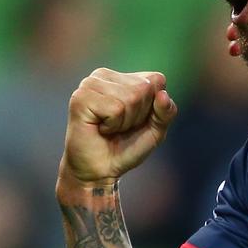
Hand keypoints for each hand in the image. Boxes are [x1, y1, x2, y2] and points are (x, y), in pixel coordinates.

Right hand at [58, 67, 176, 186]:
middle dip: (138, 115)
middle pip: (144, 88)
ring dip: (124, 122)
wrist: (100, 172)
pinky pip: (116, 109)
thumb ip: (166, 111)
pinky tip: (100, 128)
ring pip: (131, 97)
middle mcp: (105, 74)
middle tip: (120, 127)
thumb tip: (162, 94)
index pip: (157, 80)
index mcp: (123, 77)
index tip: (136, 120)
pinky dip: (113, 125)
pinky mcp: (81, 98)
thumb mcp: (156, 129)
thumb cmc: (126, 148)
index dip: (153, 106)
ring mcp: (90, 84)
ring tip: (109, 128)